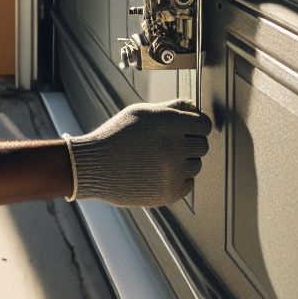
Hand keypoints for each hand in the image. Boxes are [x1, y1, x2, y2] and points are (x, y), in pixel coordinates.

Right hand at [63, 99, 210, 207]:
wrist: (93, 166)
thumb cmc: (117, 136)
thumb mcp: (140, 113)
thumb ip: (170, 108)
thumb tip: (194, 106)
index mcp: (168, 123)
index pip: (204, 124)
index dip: (197, 125)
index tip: (189, 129)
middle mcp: (174, 146)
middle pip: (202, 145)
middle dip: (189, 143)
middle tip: (167, 145)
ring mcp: (173, 171)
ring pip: (196, 165)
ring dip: (182, 162)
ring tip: (156, 160)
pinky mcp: (170, 192)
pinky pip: (188, 183)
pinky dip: (176, 179)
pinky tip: (155, 173)